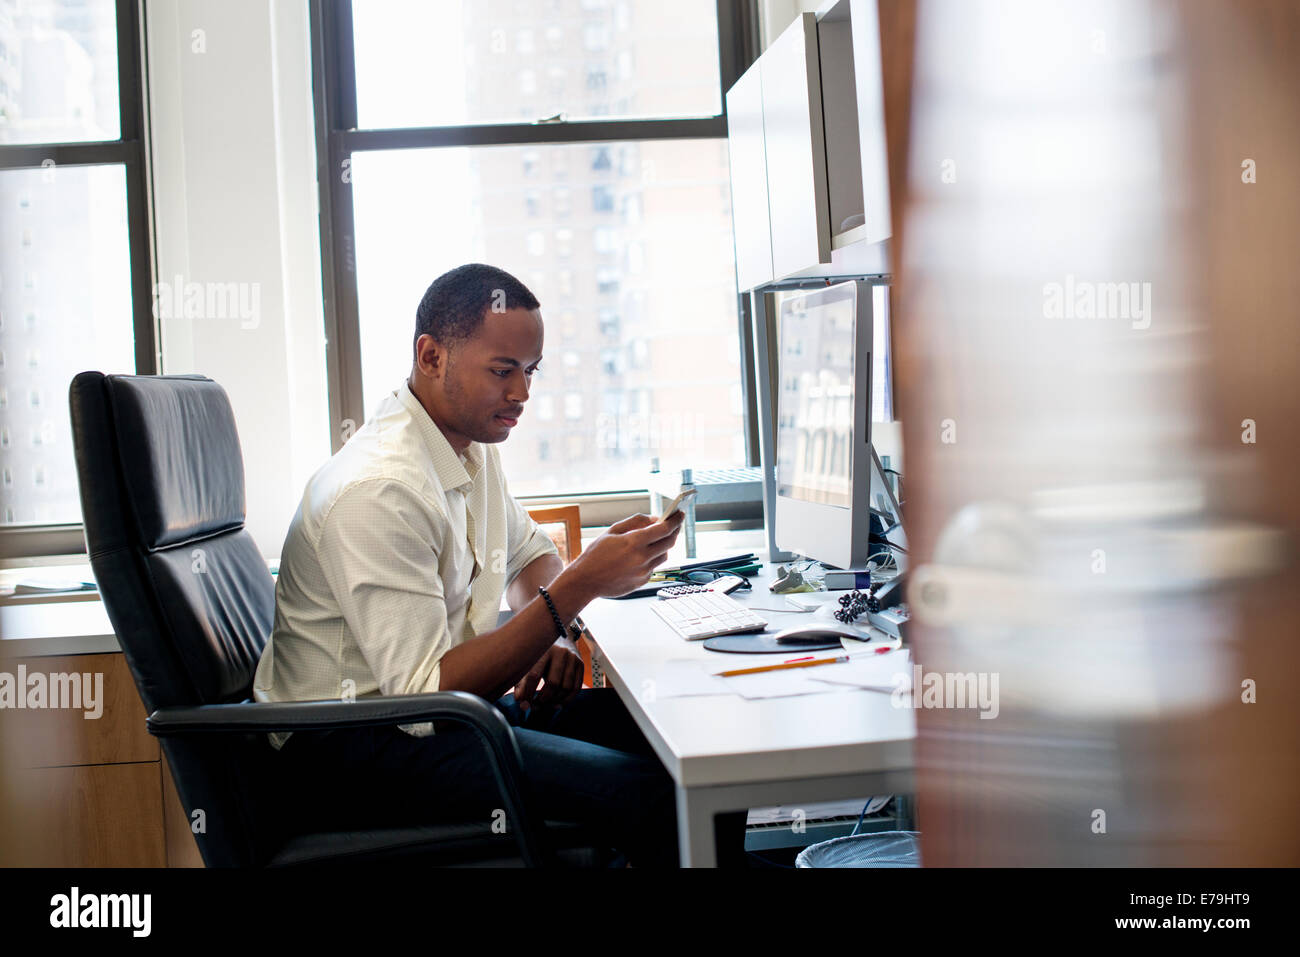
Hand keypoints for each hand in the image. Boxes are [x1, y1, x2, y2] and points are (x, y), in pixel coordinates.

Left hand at [513, 636, 583, 711]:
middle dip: (543, 699)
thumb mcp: (528, 665)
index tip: (524, 703)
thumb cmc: (539, 655)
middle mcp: (560, 652)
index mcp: (542, 650)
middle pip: (553, 683)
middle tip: (536, 705)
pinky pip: (576, 688)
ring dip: (555, 701)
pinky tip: (557, 703)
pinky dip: (567, 700)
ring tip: (546, 703)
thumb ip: (522, 685)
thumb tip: (523, 706)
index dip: (528, 693)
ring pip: (566, 687)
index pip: (534, 675)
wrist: (561, 637)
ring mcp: (572, 658)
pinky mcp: (581, 664)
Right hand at [566, 511, 684, 598]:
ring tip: (655, 540)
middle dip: (674, 531)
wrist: (585, 581)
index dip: (675, 520)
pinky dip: (652, 558)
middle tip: (674, 525)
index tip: (679, 515)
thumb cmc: (595, 555)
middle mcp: (641, 558)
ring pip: (664, 555)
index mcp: (633, 542)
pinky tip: (641, 555)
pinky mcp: (643, 581)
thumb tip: (653, 519)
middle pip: (670, 542)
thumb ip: (635, 522)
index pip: (664, 529)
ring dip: (663, 545)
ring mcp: (643, 571)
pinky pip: (654, 566)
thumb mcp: (612, 531)